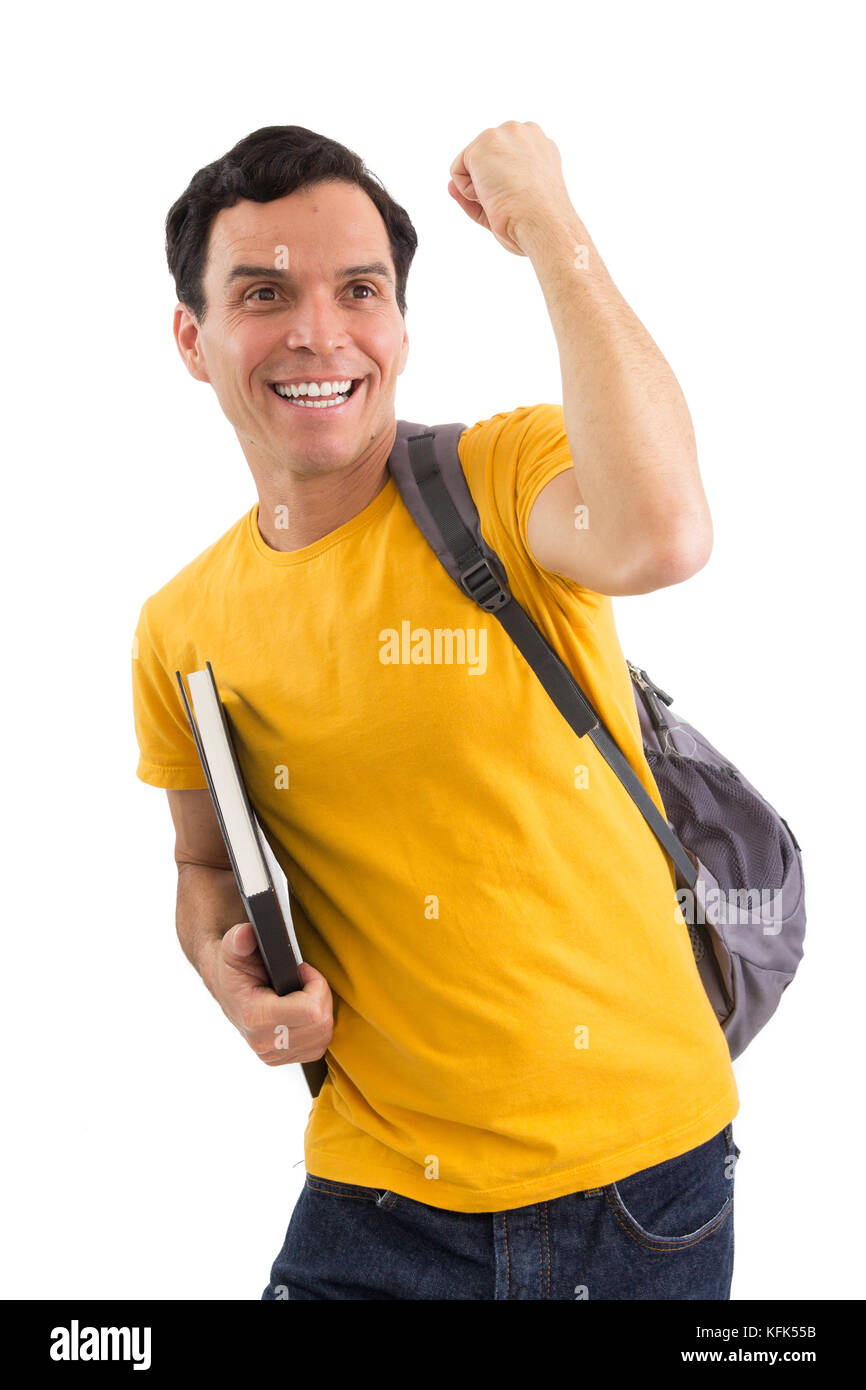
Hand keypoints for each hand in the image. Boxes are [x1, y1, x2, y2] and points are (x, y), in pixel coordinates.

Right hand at [208, 921, 333, 1066]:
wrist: (226, 987)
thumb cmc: (234, 967)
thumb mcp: (234, 947)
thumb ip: (240, 940)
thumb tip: (245, 935)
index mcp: (254, 1017)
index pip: (312, 1010)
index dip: (316, 985)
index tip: (302, 970)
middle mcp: (263, 1042)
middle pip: (322, 1024)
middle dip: (320, 996)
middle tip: (305, 980)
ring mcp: (271, 1054)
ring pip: (323, 1037)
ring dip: (320, 1012)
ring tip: (303, 994)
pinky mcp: (280, 1059)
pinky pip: (318, 1048)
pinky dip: (317, 1028)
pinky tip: (303, 1012)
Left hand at [447, 120, 573, 255]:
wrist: (543, 224)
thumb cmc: (534, 223)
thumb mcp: (512, 204)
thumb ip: (481, 192)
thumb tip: (449, 186)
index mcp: (538, 145)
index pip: (503, 161)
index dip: (502, 186)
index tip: (522, 199)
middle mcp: (523, 132)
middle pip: (484, 161)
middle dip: (489, 185)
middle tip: (513, 201)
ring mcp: (504, 134)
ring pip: (470, 165)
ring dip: (479, 190)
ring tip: (503, 198)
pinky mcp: (485, 143)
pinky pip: (457, 172)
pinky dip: (468, 192)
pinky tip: (492, 195)